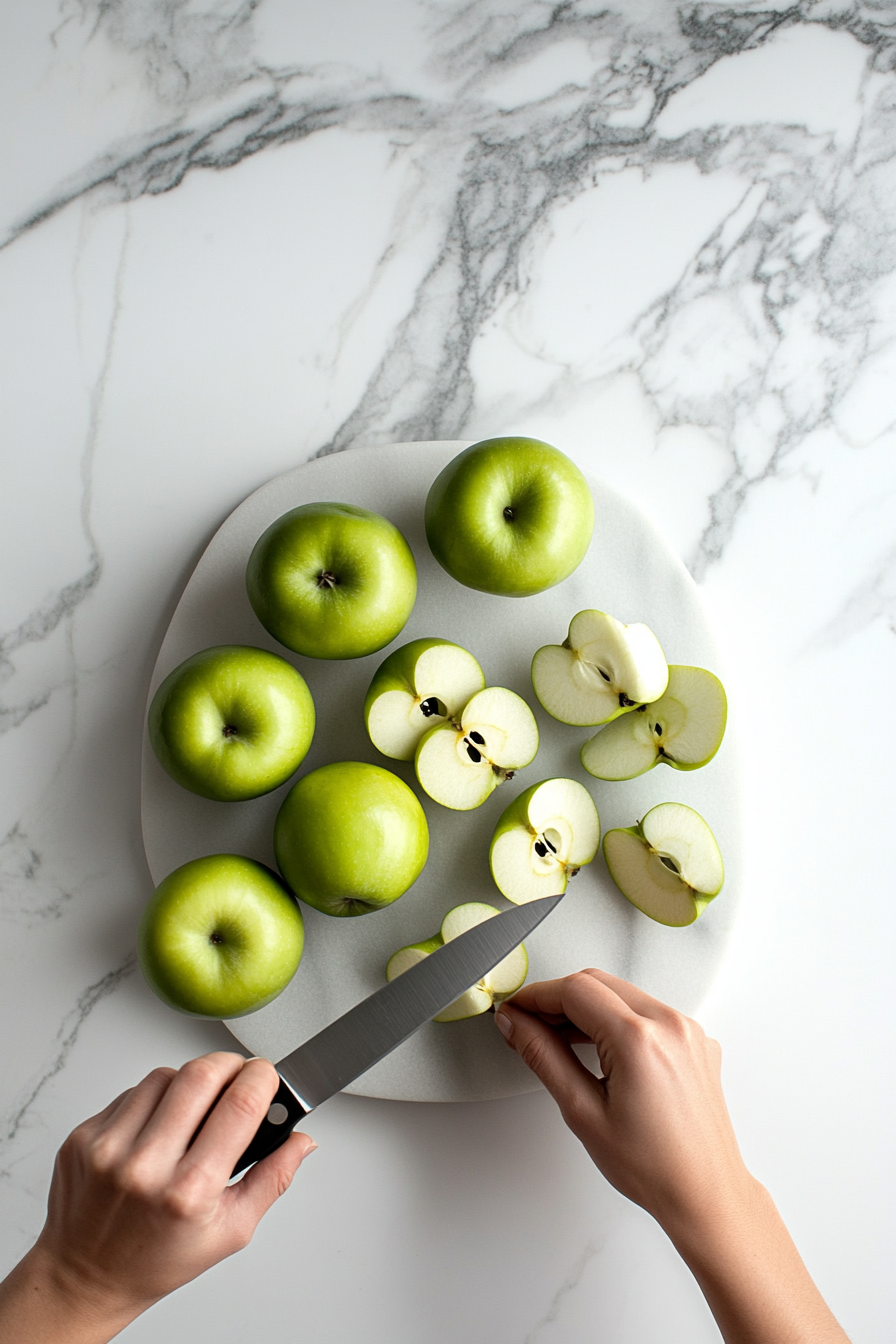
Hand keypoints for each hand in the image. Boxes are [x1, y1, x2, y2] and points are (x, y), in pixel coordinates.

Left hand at [0, 1053, 314, 1343]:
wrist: (86, 1276)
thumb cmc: (158, 1260)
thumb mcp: (230, 1231)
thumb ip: (273, 1180)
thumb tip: (302, 1141)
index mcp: (189, 1191)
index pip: (240, 1104)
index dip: (262, 1078)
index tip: (267, 1077)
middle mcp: (145, 1166)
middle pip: (201, 1073)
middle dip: (230, 1065)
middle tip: (238, 1077)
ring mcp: (109, 1147)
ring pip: (166, 1075)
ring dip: (190, 1081)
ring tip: (194, 1110)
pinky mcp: (85, 1136)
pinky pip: (132, 1092)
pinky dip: (154, 1098)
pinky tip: (159, 1126)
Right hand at [494, 967, 742, 1234]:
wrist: (704, 1193)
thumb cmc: (653, 1167)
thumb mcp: (582, 1112)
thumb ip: (543, 1056)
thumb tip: (517, 1024)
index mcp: (639, 1039)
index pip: (574, 990)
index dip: (535, 996)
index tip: (515, 1010)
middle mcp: (669, 1024)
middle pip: (597, 983)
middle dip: (557, 998)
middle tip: (530, 1024)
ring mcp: (687, 1030)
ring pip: (622, 992)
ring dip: (587, 1006)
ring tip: (559, 1038)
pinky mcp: (695, 1040)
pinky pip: (647, 1010)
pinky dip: (617, 1017)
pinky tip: (599, 1046)